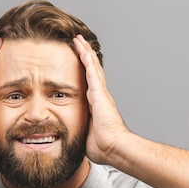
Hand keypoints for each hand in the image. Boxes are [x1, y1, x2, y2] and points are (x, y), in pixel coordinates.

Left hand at [73, 35, 128, 164]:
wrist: (114, 148)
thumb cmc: (104, 147)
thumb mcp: (88, 136)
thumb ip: (82, 132)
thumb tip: (74, 139)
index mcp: (96, 106)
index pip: (88, 84)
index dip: (83, 72)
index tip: (77, 62)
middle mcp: (99, 96)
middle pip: (91, 71)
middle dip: (84, 56)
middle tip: (78, 43)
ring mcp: (100, 93)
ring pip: (91, 67)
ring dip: (85, 52)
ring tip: (78, 39)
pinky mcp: (99, 93)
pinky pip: (91, 71)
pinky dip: (86, 58)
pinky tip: (81, 47)